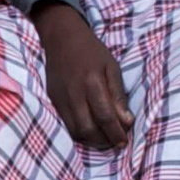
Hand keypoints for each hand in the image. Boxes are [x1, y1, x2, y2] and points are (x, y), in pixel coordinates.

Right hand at [33, 1, 135, 151]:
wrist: (61, 38)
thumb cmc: (91, 51)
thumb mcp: (112, 67)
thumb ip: (118, 95)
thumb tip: (126, 121)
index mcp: (92, 82)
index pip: (105, 116)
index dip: (116, 132)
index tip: (124, 141)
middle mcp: (74, 93)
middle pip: (88, 129)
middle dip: (103, 141)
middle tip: (115, 141)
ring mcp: (61, 99)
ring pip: (75, 131)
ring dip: (91, 140)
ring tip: (104, 139)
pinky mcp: (53, 101)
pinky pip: (66, 124)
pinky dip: (79, 132)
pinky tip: (90, 130)